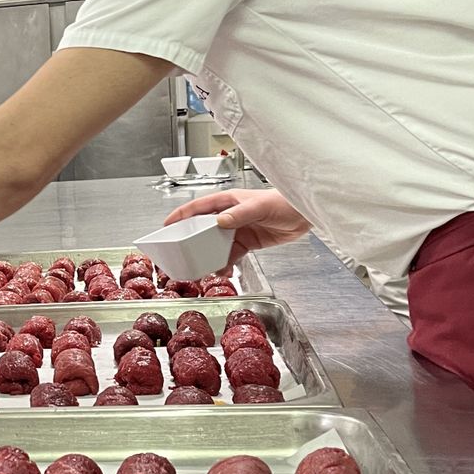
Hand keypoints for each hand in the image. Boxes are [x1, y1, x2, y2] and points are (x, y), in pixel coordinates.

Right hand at [163, 189, 310, 265]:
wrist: (306, 213)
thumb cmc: (284, 202)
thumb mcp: (260, 206)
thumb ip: (239, 214)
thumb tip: (220, 222)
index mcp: (228, 201)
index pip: (198, 207)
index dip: (181, 216)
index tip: (167, 226)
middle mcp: (230, 215)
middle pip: (204, 229)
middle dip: (193, 242)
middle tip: (184, 255)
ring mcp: (238, 229)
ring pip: (216, 245)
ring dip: (210, 257)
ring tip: (205, 269)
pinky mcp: (248, 242)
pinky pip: (231, 254)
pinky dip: (226, 264)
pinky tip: (224, 271)